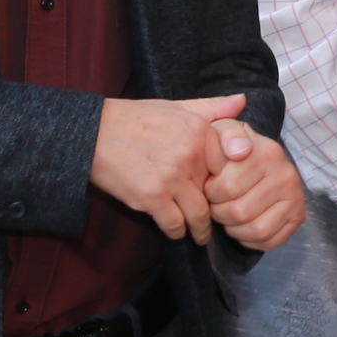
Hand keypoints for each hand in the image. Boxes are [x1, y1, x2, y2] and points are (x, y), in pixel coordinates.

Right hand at [90, 93, 246, 241]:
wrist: (93, 132)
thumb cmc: (135, 118)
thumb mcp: (177, 106)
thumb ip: (212, 107)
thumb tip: (243, 100)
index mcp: (201, 132)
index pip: (232, 167)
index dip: (231, 183)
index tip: (229, 194)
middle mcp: (191, 156)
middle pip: (217, 194)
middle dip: (218, 211)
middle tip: (219, 223)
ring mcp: (172, 179)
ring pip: (198, 215)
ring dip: (200, 230)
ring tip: (201, 236)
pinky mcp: (151, 198)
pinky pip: (174, 225)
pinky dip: (177, 232)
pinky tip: (176, 232)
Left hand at [201, 119, 305, 252]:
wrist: (261, 158)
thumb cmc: (234, 148)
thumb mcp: (226, 131)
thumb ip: (227, 134)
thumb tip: (239, 151)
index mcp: (267, 153)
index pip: (228, 187)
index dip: (211, 193)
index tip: (211, 186)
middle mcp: (286, 176)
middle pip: (240, 212)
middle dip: (220, 213)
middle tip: (218, 204)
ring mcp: (295, 198)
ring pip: (256, 230)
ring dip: (234, 229)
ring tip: (229, 217)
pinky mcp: (298, 217)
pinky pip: (270, 241)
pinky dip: (251, 240)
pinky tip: (243, 227)